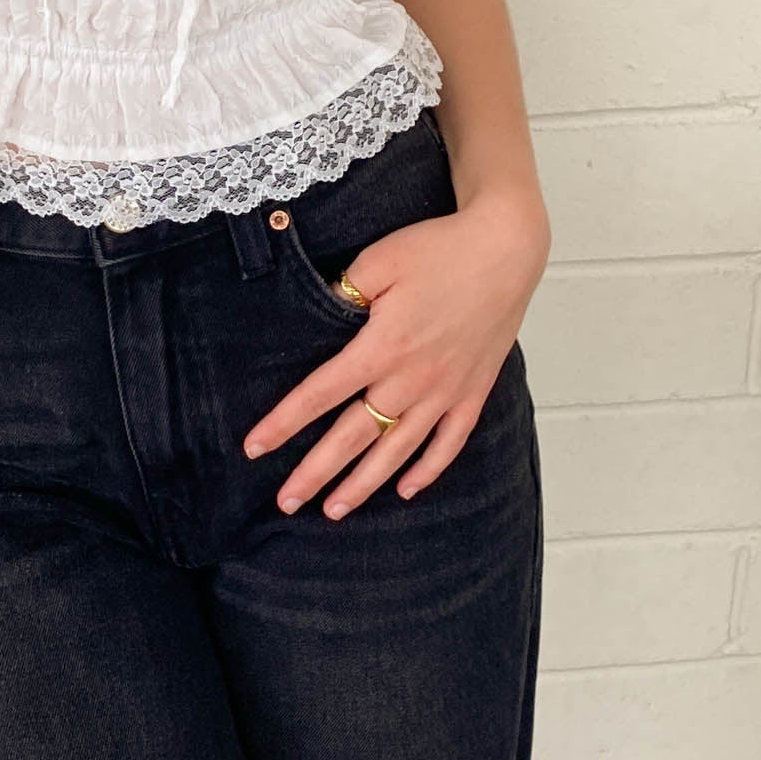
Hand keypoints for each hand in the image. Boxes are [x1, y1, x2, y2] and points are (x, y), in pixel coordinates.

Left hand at [243, 186, 549, 515]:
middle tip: (286, 502)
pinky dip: (428, 470)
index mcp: (381, 347)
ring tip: (334, 510)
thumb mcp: (378, 261)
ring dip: (364, 483)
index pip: (320, 394)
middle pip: (354, 436)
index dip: (284, 423)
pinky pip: (449, 442)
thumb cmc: (439, 249)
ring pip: (398, 450)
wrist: (506, 250)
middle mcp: (412, 379)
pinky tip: (407, 490)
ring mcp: (446, 391)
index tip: (254, 448)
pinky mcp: (473, 391)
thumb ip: (342, 292)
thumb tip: (316, 313)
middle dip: (316, 472)